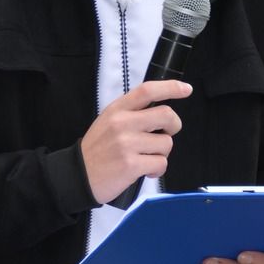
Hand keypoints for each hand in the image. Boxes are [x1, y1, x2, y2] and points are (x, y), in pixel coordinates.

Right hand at [80, 80, 190, 204]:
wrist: (77, 176)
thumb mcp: (107, 122)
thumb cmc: (97, 151)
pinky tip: (146, 171)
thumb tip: (161, 114)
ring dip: (161, 153)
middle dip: (173, 126)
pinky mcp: (131, 165)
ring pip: (166, 143)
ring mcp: (126, 144)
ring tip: (146, 158)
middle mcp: (122, 123)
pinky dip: (157, 170)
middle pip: (166, 115)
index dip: (171, 87)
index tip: (185, 89)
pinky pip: (161, 164)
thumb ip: (131, 114)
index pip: (147, 90)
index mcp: (117, 110)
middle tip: (164, 135)